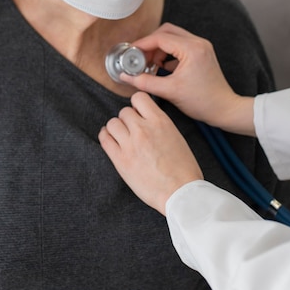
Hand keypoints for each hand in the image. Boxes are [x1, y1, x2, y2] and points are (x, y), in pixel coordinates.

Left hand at [99, 91, 203, 214]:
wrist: (180, 192)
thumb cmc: (184, 168)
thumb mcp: (176, 137)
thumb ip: (160, 125)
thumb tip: (147, 120)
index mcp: (160, 121)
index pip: (139, 98)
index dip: (137, 105)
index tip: (139, 113)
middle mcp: (143, 129)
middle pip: (124, 111)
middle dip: (127, 119)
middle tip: (132, 130)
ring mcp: (130, 144)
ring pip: (112, 123)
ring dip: (116, 128)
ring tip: (121, 136)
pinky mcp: (120, 160)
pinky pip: (105, 139)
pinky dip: (106, 137)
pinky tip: (110, 140)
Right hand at [122, 23, 254, 135]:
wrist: (224, 109)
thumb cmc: (203, 101)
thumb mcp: (170, 92)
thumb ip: (145, 82)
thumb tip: (126, 77)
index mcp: (192, 49)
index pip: (160, 38)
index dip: (142, 44)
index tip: (131, 52)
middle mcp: (198, 43)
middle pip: (166, 32)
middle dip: (150, 43)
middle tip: (139, 57)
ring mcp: (201, 47)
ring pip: (173, 37)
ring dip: (159, 48)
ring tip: (150, 64)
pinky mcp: (201, 53)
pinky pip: (180, 46)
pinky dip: (168, 53)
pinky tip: (161, 68)